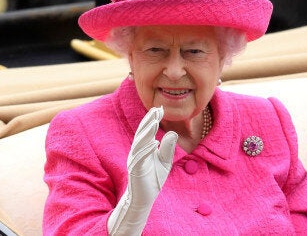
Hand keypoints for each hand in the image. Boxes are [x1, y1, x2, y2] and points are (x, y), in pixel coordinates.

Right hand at [107, 106, 177, 235]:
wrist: (144, 198)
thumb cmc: (153, 180)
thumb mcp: (164, 162)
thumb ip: (167, 148)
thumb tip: (171, 133)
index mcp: (142, 148)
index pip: (147, 131)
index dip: (152, 120)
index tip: (160, 109)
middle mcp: (137, 152)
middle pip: (142, 133)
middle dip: (149, 121)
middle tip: (157, 109)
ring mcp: (135, 160)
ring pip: (140, 142)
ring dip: (147, 131)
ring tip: (155, 121)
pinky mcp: (136, 170)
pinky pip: (141, 157)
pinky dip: (147, 149)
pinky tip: (154, 142)